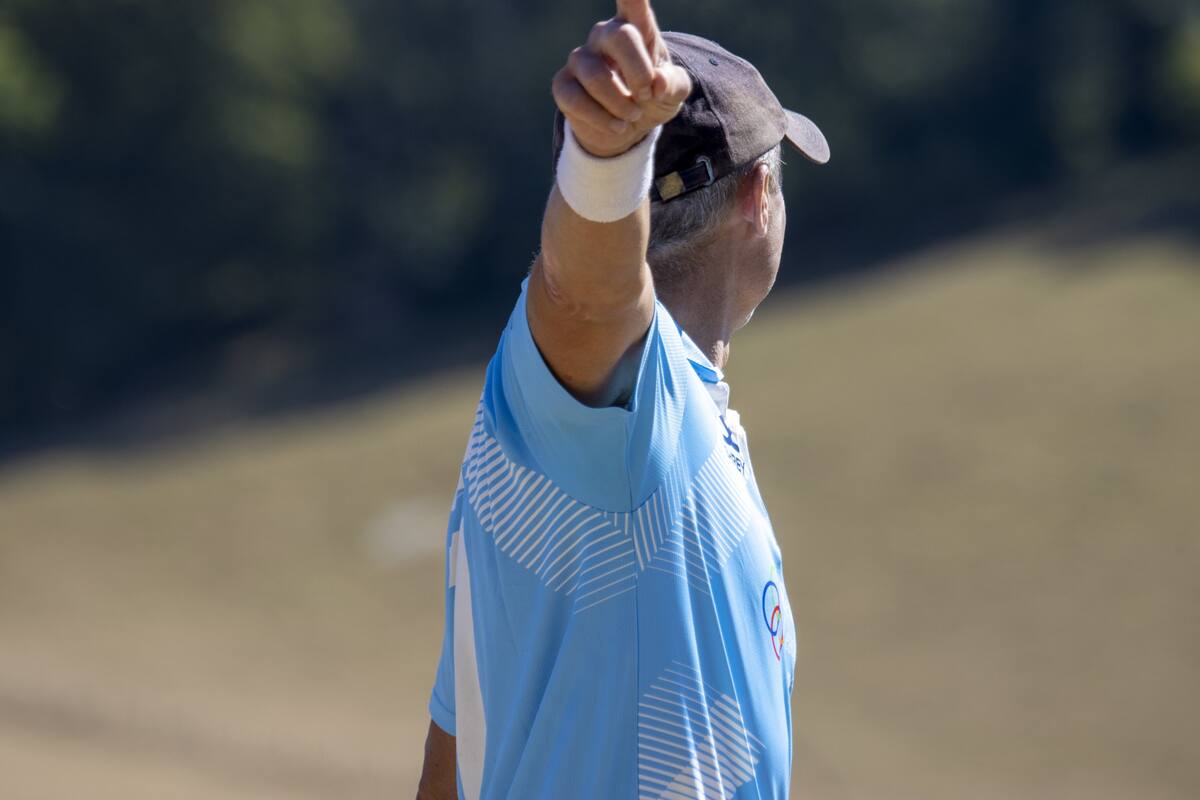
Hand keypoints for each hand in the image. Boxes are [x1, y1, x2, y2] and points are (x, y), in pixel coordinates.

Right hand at [552, 0, 691, 157]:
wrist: (626, 126)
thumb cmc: (652, 97)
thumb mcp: (673, 92)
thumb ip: (672, 83)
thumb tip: (657, 83)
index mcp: (636, 26)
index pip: (632, 0)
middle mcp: (604, 35)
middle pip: (619, 36)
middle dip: (639, 72)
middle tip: (648, 95)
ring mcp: (580, 58)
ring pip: (596, 76)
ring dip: (620, 103)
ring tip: (634, 116)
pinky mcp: (562, 84)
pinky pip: (576, 99)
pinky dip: (601, 119)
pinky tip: (617, 126)